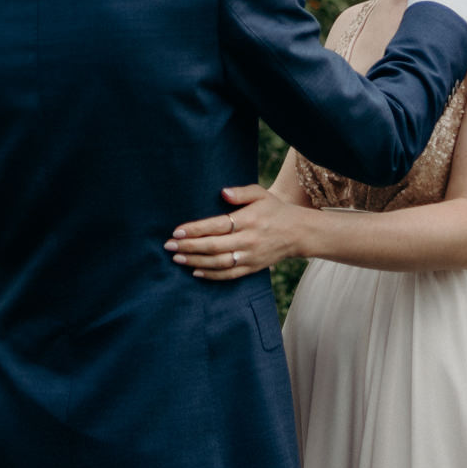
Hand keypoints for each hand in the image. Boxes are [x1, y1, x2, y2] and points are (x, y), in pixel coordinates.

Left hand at [165, 185, 308, 280]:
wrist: (298, 233)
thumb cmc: (274, 210)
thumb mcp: (261, 194)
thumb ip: (241, 192)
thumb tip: (222, 192)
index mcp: (248, 220)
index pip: (216, 226)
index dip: (195, 230)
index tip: (176, 232)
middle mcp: (248, 240)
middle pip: (213, 246)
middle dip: (188, 247)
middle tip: (168, 247)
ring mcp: (250, 256)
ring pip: (219, 263)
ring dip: (195, 262)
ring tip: (177, 259)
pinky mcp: (253, 268)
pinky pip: (229, 275)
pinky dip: (211, 275)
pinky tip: (196, 272)